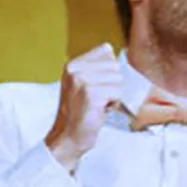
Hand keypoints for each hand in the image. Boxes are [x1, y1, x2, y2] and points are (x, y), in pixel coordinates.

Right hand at [45, 43, 123, 170]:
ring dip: (114, 95)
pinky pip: (117, 92)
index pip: (106, 51)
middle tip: (99, 99)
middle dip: (113, 84)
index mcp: (73, 64)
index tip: (98, 87)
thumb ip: (96, 68)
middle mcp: (75, 70)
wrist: (69, 137)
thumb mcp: (84, 84)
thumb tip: (110, 50)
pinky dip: (114, 104)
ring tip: (99, 105)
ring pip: (118, 80)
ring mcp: (81, 81)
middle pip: (115, 66)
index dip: (109, 71)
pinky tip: (101, 110)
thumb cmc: (81, 113)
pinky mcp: (90, 95)